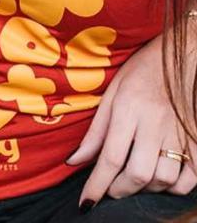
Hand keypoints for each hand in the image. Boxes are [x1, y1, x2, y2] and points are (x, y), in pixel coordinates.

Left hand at [65, 33, 196, 209]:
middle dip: (119, 190)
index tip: (86, 202)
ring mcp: (179, 133)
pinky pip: (191, 177)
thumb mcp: (111, 94)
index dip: (96, 184)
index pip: (110, 157)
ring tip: (131, 182)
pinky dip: (175, 188)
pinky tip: (160, 181)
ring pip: (164, 179)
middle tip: (108, 189)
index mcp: (128, 109)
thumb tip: (74, 161)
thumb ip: (95, 130)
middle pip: (138, 173)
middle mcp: (154, 124)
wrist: (179, 56)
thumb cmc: (140, 72)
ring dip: (144, 189)